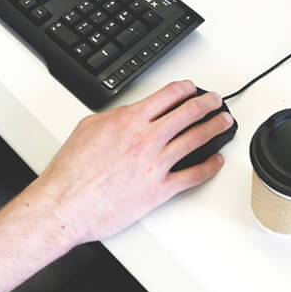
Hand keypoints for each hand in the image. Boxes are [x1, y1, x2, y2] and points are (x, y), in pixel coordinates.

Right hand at [31, 81, 230, 246]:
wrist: (66, 203)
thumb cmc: (71, 171)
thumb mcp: (88, 128)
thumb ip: (114, 117)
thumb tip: (128, 114)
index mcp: (129, 120)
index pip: (167, 95)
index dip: (185, 88)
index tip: (192, 87)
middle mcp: (146, 139)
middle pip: (188, 114)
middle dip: (207, 103)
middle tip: (215, 101)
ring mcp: (156, 165)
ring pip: (196, 140)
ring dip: (215, 128)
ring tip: (224, 123)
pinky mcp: (159, 190)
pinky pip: (193, 175)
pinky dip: (210, 167)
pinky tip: (217, 161)